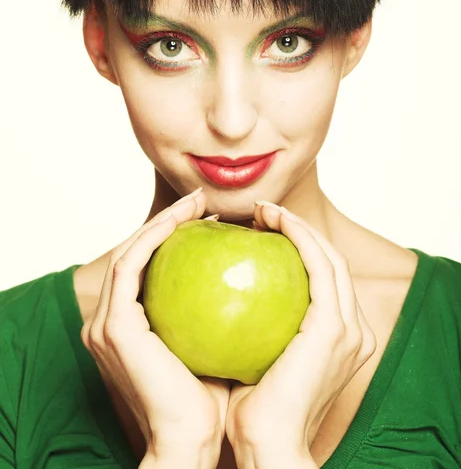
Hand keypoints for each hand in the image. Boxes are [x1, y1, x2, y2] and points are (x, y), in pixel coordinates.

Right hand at [81, 188, 229, 465]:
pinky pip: (133, 266)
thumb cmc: (210, 399)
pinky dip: (156, 237)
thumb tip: (250, 277)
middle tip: (202, 202)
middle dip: (167, 222)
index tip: (210, 221)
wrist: (192, 441)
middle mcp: (110, 321)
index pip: (149, 269)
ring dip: (162, 222)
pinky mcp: (115, 327)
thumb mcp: (215, 345)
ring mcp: (107, 324)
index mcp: (127, 327)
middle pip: (136, 254)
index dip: (174, 238)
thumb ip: (218, 314)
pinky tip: (187, 220)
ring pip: (131, 252)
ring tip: (196, 203)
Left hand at [226, 201, 376, 467]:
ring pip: (329, 255)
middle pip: (330, 260)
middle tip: (263, 213)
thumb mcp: (258, 358)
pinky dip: (299, 235)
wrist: (268, 445)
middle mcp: (354, 328)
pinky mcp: (334, 327)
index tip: (261, 230)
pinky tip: (271, 221)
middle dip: (298, 229)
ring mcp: (349, 327)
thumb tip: (224, 295)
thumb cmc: (255, 408)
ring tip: (265, 210)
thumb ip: (256, 326)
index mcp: (341, 336)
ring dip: (299, 225)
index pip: (321, 278)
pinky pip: (318, 265)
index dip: (297, 246)